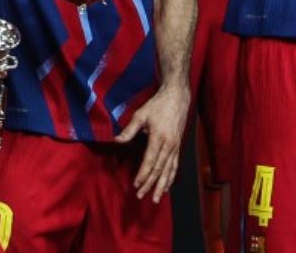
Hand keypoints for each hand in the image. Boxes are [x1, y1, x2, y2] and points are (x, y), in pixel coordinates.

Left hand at [118, 83, 190, 201]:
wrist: (177, 97)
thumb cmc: (157, 105)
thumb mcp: (141, 114)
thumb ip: (129, 130)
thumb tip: (117, 141)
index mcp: (159, 137)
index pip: (150, 160)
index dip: (143, 174)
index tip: (136, 185)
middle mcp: (169, 144)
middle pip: (159, 168)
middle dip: (150, 184)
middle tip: (141, 196)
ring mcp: (175, 146)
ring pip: (169, 170)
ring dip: (162, 185)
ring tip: (157, 199)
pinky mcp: (178, 146)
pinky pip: (175, 165)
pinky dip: (171, 177)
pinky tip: (167, 186)